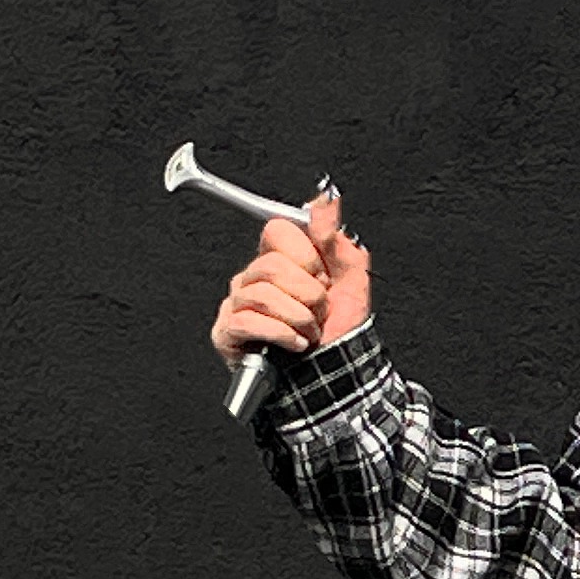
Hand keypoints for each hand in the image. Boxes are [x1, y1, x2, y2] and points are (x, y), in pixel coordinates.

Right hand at [210, 186, 372, 369]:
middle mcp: (253, 277)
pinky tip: (296, 344)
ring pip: (262, 293)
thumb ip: (338, 239)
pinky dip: (282, 334)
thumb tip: (325, 202)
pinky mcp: (227, 331)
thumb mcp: (352, 283)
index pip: (278, 230)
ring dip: (299, 318)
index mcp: (280, 260)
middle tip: (319, 312)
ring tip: (310, 332)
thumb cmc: (338, 332)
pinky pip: (248, 320)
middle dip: (308, 294)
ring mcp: (237, 304)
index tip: (324, 278)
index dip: (307, 255)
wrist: (334, 376)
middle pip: (272, 265)